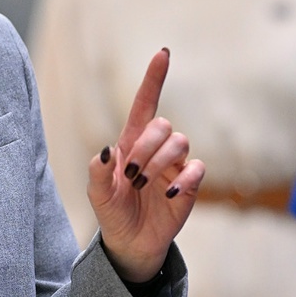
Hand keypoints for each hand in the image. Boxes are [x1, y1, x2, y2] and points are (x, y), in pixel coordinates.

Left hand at [87, 48, 203, 282]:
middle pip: (162, 125)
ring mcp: (175, 166)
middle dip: (146, 146)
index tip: (163, 53)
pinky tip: (170, 192)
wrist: (130, 243)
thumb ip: (98, 171)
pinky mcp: (190, 185)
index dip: (154, 79)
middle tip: (131, 173)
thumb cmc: (113, 212)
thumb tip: (106, 149)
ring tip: (143, 185)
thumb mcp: (97, 193)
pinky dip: (185, 177)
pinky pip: (198, 168)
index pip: (145, 104)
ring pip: (180, 142)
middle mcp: (156, 150)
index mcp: (131, 143)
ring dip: (159, 162)